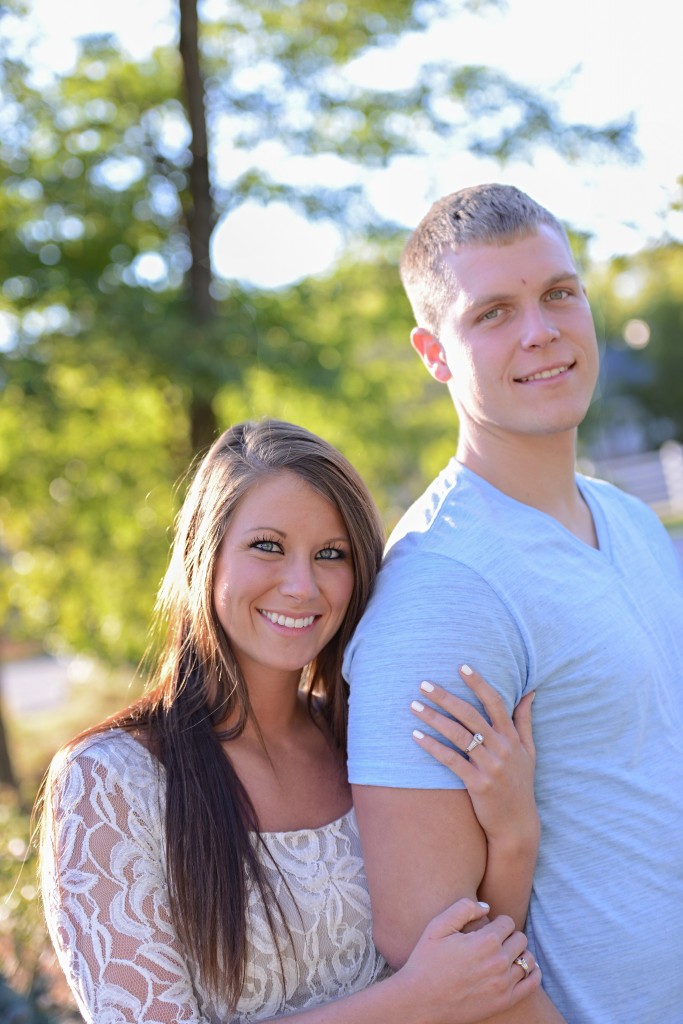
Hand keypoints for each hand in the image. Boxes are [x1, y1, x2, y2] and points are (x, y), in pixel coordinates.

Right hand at [398, 898, 540, 1023]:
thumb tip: (487, 907)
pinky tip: (521, 968)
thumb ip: (464, 908)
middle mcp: (499, 961)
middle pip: (520, 938)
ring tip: (503, 955)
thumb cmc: (426, 961)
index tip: (485, 928)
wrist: (420, 1002)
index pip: (507, 922)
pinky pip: (532, 983)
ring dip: (519, 954)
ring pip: (528, 959)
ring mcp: (504, 984)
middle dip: (508, 936)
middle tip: (493, 942)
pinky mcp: (505, 1001)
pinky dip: (532, 972)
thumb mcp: (438, 926)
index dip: (496, 922)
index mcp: (485, 940)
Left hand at [411, 665, 537, 844]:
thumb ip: (525, 721)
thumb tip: (530, 691)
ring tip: (413, 705)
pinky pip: (451, 760)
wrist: (517, 826)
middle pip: (470, 714)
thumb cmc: (520, 785)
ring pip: (458, 734)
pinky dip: (432, 746)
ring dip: (433, 718)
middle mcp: (502, 748)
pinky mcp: (478, 784)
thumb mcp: (529, 752)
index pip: (495, 702)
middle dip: (445, 696)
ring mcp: (491, 766)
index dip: (479, 683)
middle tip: (423, 683)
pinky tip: (415, 736)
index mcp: (512, 738)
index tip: (461, 666)